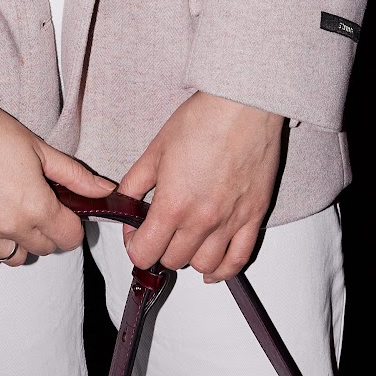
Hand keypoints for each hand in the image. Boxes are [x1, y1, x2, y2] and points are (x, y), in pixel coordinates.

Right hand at [0, 110, 115, 267]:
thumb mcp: (40, 149)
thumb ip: (76, 176)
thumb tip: (106, 190)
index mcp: (38, 207)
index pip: (70, 238)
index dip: (71, 224)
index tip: (64, 211)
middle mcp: (13, 228)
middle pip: (44, 249)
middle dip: (48, 231)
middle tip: (38, 206)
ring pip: (16, 258)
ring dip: (21, 242)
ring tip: (14, 215)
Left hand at [118, 92, 285, 281]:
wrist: (244, 104)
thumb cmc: (202, 119)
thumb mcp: (156, 149)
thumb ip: (134, 183)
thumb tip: (122, 204)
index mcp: (173, 204)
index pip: (144, 253)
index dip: (134, 246)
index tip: (135, 235)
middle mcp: (202, 220)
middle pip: (173, 261)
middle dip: (160, 249)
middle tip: (160, 231)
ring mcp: (230, 222)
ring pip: (204, 265)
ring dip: (190, 257)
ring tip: (185, 240)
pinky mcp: (254, 217)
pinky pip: (238, 260)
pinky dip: (223, 271)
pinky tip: (211, 269)